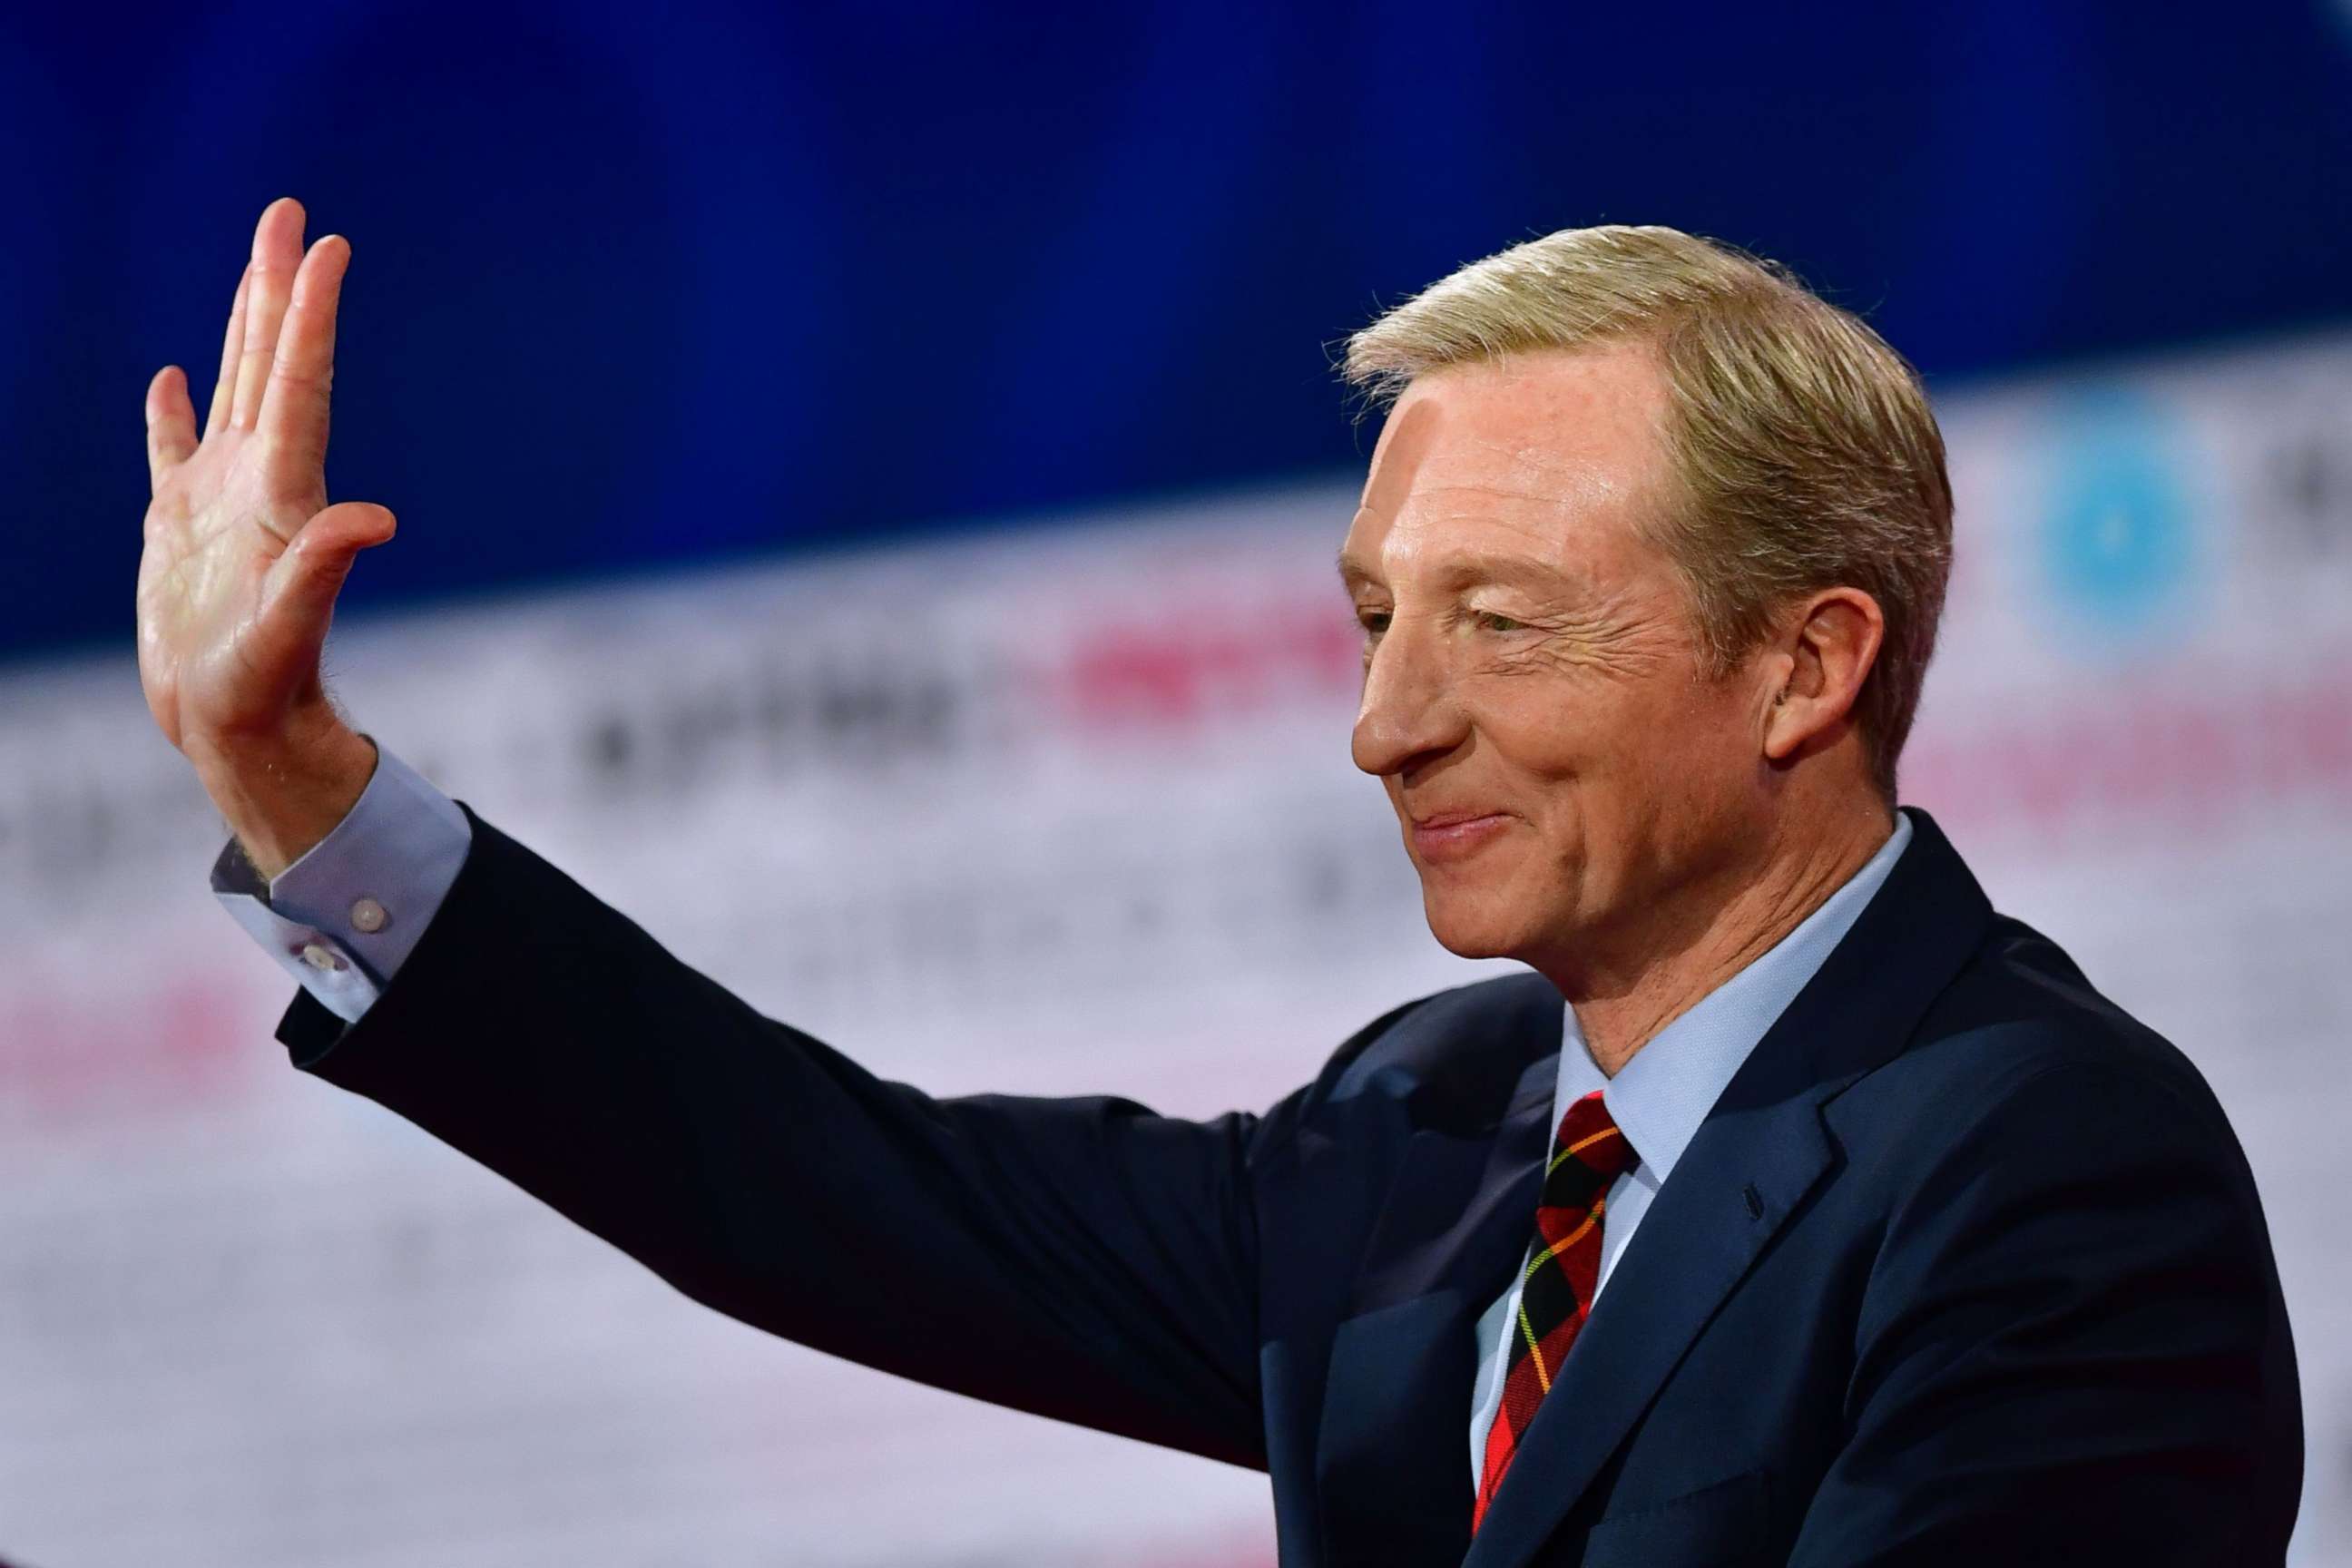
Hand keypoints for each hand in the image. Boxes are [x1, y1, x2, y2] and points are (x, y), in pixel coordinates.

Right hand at [138, 197, 389, 873]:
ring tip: (256, 261)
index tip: (328, 248)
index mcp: (285, 495)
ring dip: (244, 323)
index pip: (301, 385)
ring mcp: (221, 502)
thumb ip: (326, 569)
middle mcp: (262, 484)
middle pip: (274, 364)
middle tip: (292, 215)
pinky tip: (177, 376)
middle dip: (279, 288)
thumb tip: (376, 520)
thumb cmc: (263, 690)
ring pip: (236, 390)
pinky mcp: (181, 529)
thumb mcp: (288, 629)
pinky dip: (175, 413)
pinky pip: (175, 452)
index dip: (311, 316)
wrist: (238, 732)